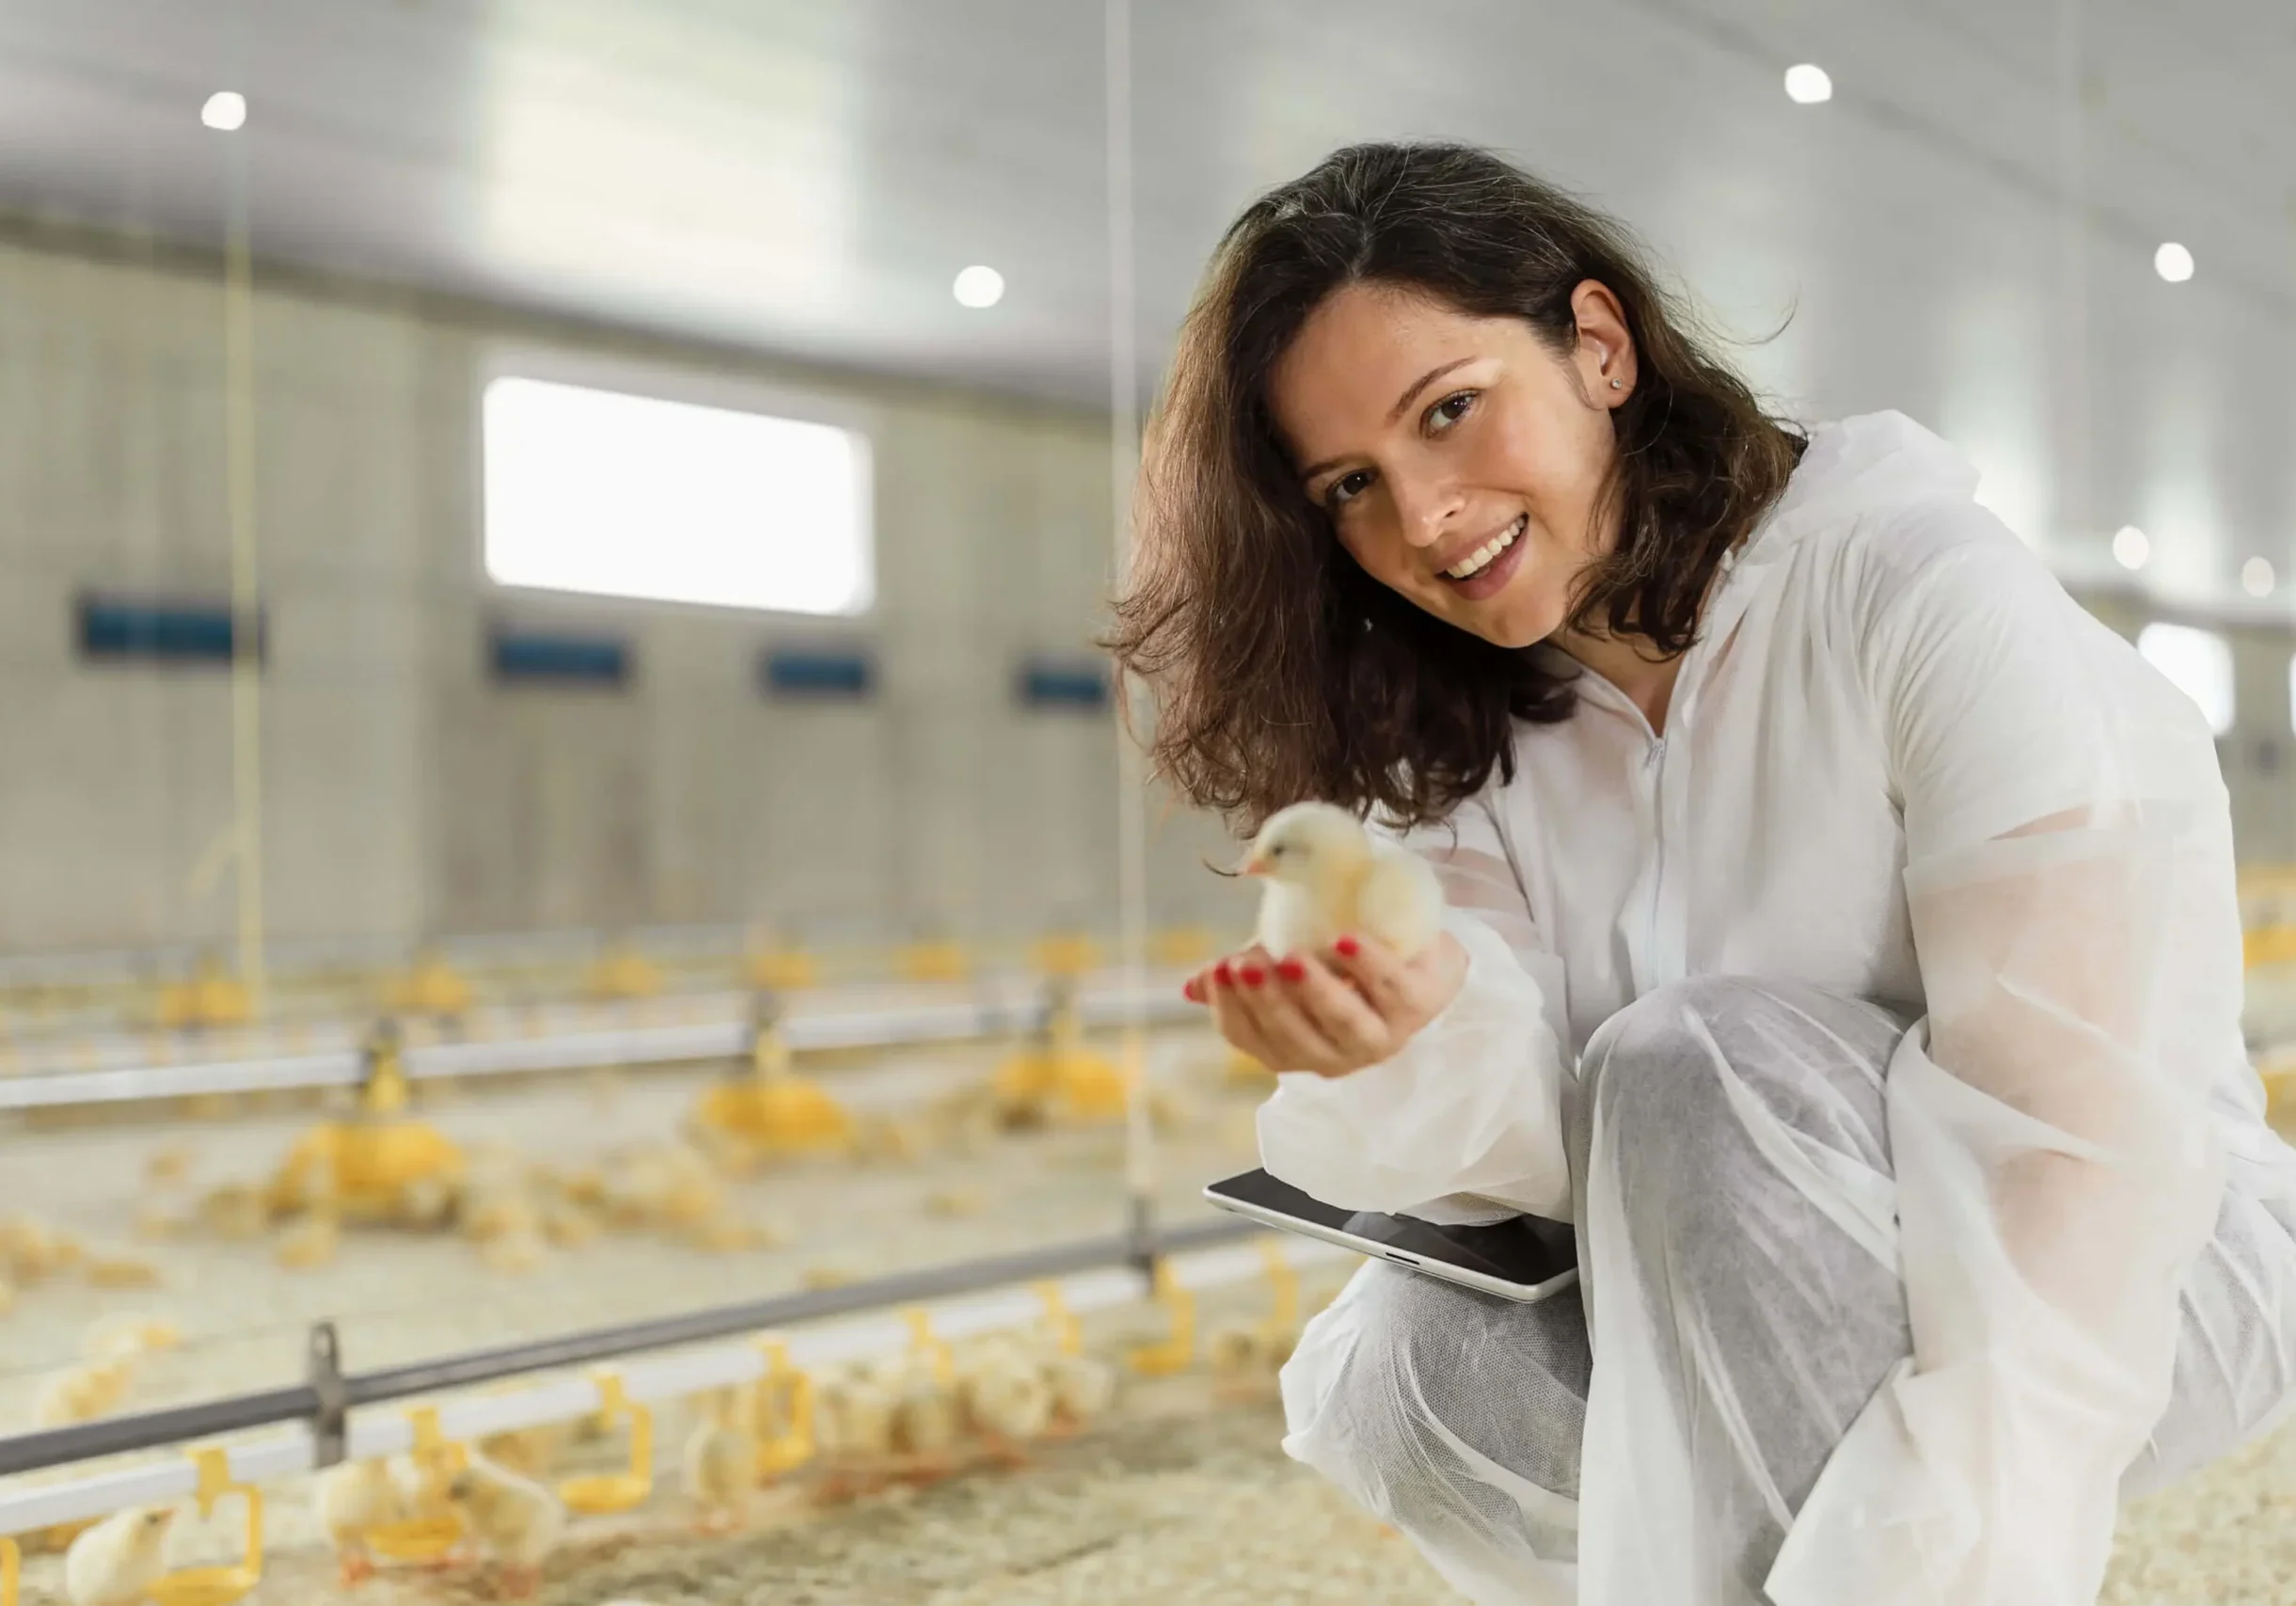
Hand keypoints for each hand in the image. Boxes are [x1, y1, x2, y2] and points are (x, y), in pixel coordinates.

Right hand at [1183, 932, 1467, 1077]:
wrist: (1417, 950)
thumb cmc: (1341, 965)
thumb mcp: (1287, 968)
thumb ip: (1243, 979)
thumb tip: (1190, 987)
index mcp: (1294, 1049)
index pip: (1251, 1040)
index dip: (1229, 1009)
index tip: (1216, 968)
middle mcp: (1335, 1055)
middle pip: (1294, 1040)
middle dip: (1266, 1000)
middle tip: (1245, 961)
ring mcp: (1380, 1037)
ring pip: (1343, 1025)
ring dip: (1313, 992)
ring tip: (1289, 956)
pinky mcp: (1415, 1007)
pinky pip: (1389, 991)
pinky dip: (1366, 966)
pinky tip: (1343, 940)